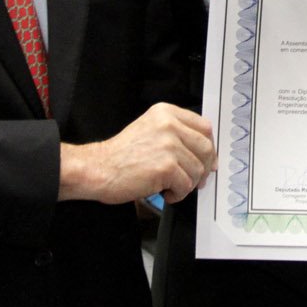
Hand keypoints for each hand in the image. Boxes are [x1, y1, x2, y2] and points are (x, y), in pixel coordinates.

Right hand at [59, 102, 214, 203]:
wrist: (98, 169)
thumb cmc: (120, 155)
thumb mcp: (149, 130)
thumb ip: (176, 135)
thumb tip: (206, 155)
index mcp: (166, 113)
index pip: (204, 127)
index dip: (208, 146)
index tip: (207, 159)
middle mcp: (169, 125)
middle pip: (206, 148)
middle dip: (203, 168)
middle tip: (195, 179)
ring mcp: (168, 145)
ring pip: (198, 169)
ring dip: (187, 183)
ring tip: (171, 185)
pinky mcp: (166, 167)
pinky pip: (186, 185)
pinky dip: (177, 194)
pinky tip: (165, 192)